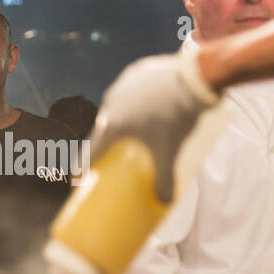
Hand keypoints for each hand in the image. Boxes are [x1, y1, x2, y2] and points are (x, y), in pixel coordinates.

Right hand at [84, 50, 218, 201]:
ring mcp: (122, 84)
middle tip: (114, 153)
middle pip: (104, 127)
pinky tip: (148, 104)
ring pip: (117, 106)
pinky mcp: (136, 71)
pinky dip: (136, 99)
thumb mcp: (170, 150)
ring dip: (123, 118)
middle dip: (107, 141)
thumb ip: (165, 178)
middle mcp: (111, 102)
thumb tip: (164, 201)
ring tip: (136, 127)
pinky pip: (131, 89)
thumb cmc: (176, 117)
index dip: (84, 166)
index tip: (80, 177)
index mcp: (112, 124)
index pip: (91, 150)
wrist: (193, 79)